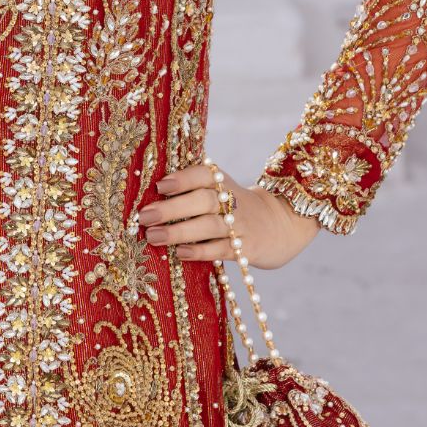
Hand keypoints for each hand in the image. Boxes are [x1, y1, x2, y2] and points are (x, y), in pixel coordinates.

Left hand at [137, 161, 319, 269]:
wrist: (281, 224)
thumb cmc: (235, 206)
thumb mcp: (222, 188)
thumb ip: (194, 187)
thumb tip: (150, 193)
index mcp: (223, 181)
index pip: (204, 174)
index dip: (183, 178)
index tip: (160, 185)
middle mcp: (233, 200)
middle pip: (203, 200)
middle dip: (172, 208)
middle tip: (145, 216)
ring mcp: (241, 225)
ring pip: (209, 226)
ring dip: (179, 231)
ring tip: (153, 236)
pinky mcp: (247, 248)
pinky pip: (221, 249)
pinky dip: (200, 251)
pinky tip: (180, 253)